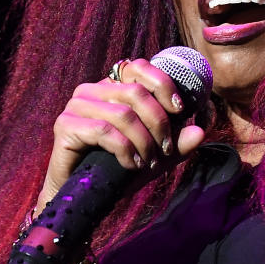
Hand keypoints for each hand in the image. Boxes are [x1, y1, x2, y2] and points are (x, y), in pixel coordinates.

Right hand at [34, 58, 206, 211]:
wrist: (83, 196)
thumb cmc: (117, 170)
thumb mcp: (154, 157)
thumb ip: (177, 144)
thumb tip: (200, 131)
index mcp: (112, 88)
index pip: (139, 67)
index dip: (163, 84)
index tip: (180, 110)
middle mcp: (91, 90)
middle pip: (136, 93)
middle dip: (159, 123)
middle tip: (166, 149)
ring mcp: (76, 106)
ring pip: (123, 114)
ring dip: (144, 141)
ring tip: (150, 162)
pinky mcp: (65, 125)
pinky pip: (104, 131)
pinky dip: (125, 150)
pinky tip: (132, 166)